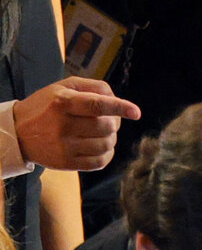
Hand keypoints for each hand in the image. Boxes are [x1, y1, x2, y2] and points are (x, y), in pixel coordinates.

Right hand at [13, 78, 140, 170]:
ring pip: (106, 145)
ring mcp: (63, 146)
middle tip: (106, 120)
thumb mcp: (64, 87)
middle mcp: (62, 125)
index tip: (136, 112)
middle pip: (107, 127)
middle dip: (114, 123)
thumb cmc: (48, 105)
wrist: (17, 132)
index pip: (97, 105)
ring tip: (101, 133)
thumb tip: (118, 100)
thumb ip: (94, 87)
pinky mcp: (65, 163)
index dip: (120, 108)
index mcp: (62, 102)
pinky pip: (100, 162)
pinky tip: (100, 146)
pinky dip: (107, 154)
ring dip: (111, 138)